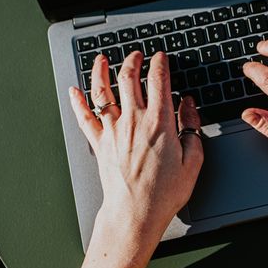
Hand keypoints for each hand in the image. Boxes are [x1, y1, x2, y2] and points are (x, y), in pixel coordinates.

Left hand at [61, 50, 202, 267]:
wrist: (135, 213)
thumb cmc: (164, 192)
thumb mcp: (193, 160)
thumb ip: (192, 127)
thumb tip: (188, 105)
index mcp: (159, 122)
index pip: (158, 81)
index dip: (160, 64)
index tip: (161, 57)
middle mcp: (133, 120)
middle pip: (128, 79)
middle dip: (133, 61)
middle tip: (136, 54)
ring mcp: (113, 131)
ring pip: (102, 92)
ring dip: (101, 72)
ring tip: (102, 60)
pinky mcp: (100, 144)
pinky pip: (84, 118)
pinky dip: (77, 102)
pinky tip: (74, 91)